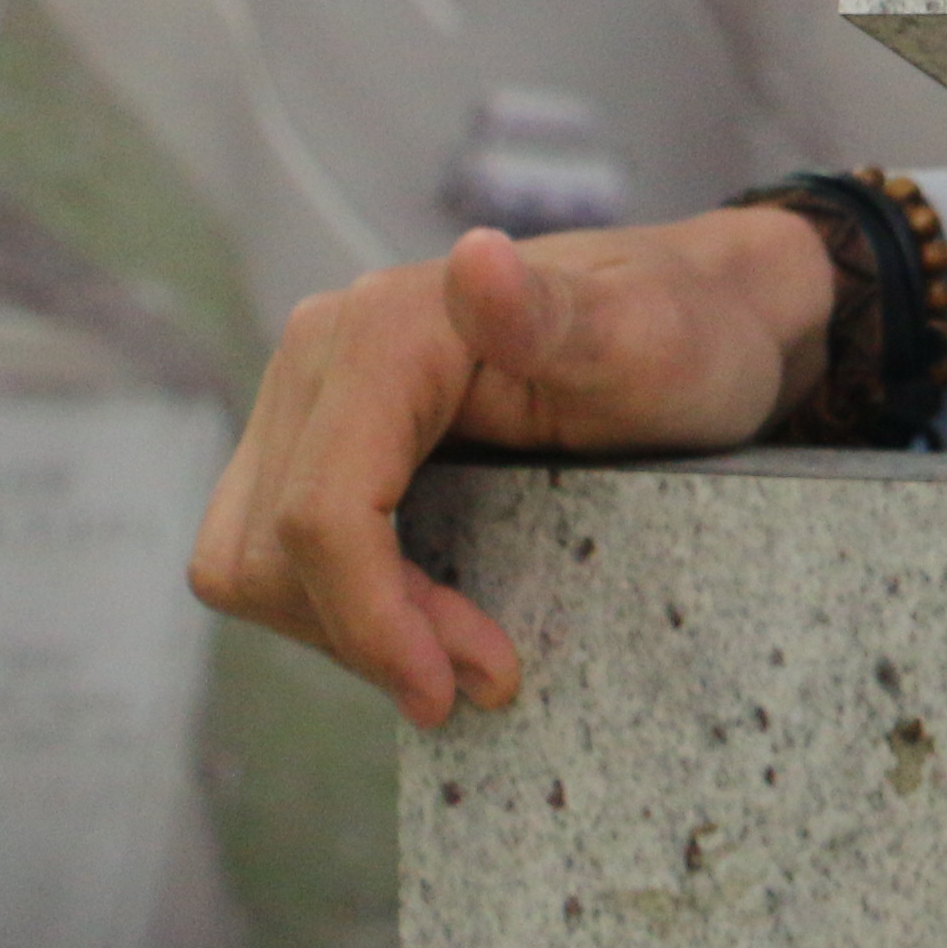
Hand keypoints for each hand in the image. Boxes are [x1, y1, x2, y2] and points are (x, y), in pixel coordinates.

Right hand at [189, 207, 835, 723]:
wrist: (692, 319)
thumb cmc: (681, 331)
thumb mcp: (644, 337)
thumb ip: (553, 315)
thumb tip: (475, 259)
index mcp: (388, 323)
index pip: (324, 509)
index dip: (371, 616)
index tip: (451, 689)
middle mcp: (324, 348)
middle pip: (276, 547)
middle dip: (368, 630)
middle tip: (483, 675)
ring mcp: (308, 394)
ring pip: (254, 559)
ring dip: (345, 626)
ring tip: (457, 655)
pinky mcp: (310, 437)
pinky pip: (273, 550)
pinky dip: (338, 602)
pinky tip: (422, 619)